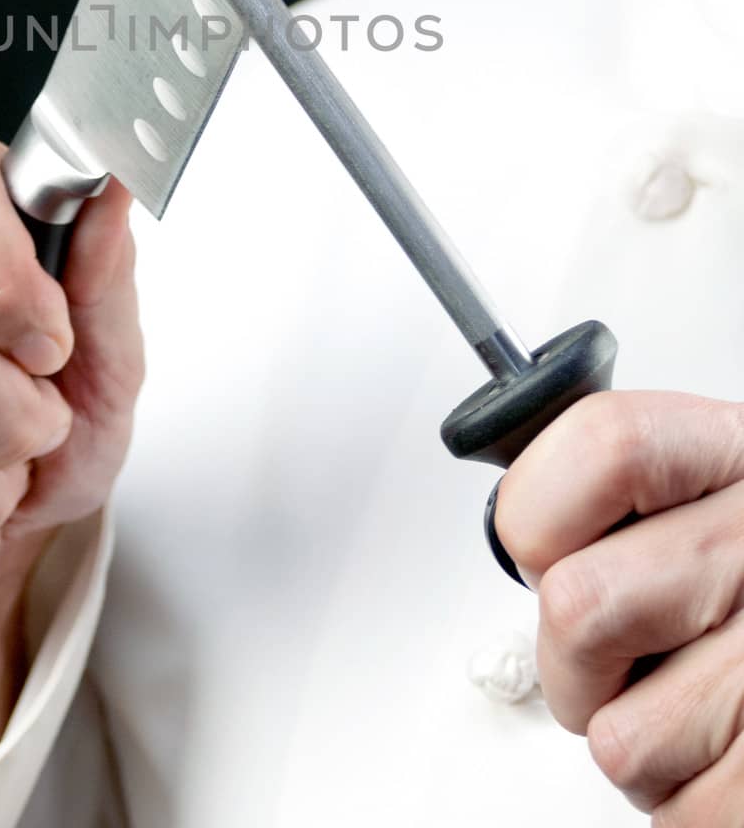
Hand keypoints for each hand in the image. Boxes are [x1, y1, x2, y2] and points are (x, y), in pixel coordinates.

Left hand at [495, 391, 743, 824]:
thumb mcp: (712, 491)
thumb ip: (621, 488)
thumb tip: (516, 524)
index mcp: (741, 456)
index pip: (603, 445)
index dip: (540, 510)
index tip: (541, 550)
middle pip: (581, 605)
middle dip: (572, 664)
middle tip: (619, 660)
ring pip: (620, 738)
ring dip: (640, 744)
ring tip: (696, 707)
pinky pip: (683, 816)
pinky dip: (687, 804)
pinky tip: (732, 753)